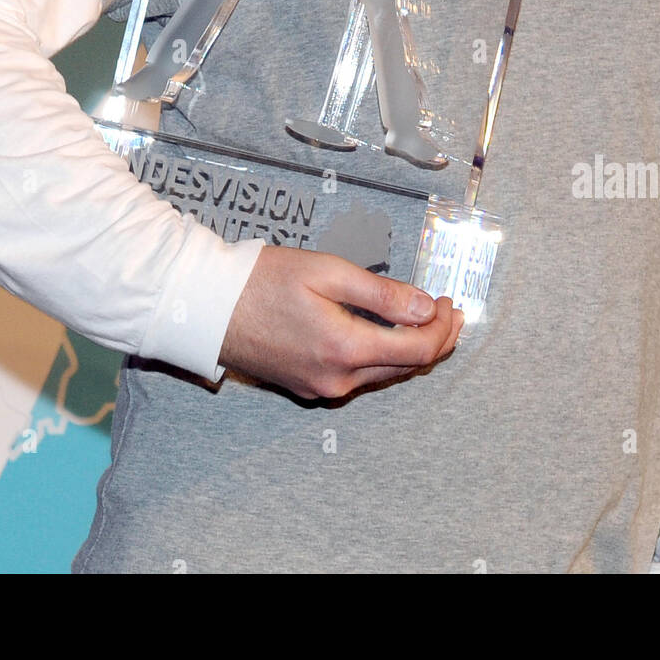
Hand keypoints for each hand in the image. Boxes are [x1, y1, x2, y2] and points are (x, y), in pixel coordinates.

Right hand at [218, 245, 462, 399]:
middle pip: (405, 367)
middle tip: (449, 311)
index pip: (417, 350)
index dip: (442, 328)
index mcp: (345, 349)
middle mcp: (337, 379)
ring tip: (425, 320)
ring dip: (410, 349)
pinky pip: (358, 375)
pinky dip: (381, 356)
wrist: (207, 307)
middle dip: (435, 339)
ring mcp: (321, 387)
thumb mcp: (327, 271)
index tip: (451, 302)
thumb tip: (426, 308)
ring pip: (383, 373)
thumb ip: (381, 293)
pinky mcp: (307, 385)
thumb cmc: (262, 280)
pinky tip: (385, 334)